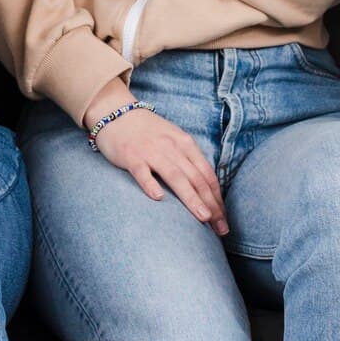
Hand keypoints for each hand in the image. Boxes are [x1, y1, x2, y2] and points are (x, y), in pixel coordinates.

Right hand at [86, 85, 226, 235]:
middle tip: (220, 228)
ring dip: (192, 198)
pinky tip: (158, 199)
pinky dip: (151, 184)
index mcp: (185, 143)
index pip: (207, 174)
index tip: (223, 219)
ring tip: (203, 217)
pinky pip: (142, 172)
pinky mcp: (131, 156)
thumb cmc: (147, 131)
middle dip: (211, 204)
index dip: (218, 198)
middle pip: (196, 178)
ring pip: (175, 177)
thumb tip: (205, 188)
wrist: (116, 112)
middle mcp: (172, 147)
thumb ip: (188, 159)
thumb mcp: (173, 138)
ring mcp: (151, 151)